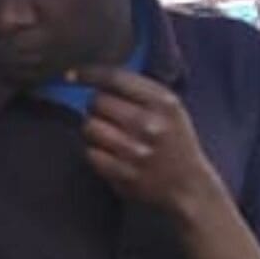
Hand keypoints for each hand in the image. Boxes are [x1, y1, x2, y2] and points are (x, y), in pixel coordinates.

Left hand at [78, 66, 226, 220]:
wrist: (189, 185)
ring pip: (89, 127)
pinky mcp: (125, 174)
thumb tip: (95, 77)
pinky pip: (90, 154)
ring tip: (109, 136)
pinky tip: (109, 155)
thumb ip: (139, 90)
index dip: (87, 74)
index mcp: (163, 101)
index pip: (115, 78)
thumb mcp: (170, 108)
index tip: (70, 75)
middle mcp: (150, 124)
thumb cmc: (174, 141)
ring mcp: (137, 151)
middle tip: (107, 117)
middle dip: (96, 107)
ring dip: (93, 130)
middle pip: (97, 102)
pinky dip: (95, 153)